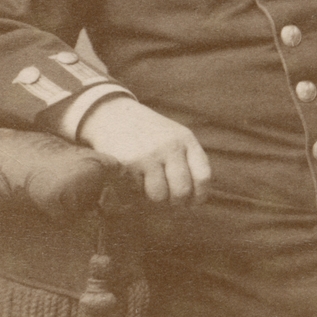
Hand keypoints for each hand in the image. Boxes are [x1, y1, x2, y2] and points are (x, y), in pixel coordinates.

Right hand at [79, 97, 211, 204]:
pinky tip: (132, 176)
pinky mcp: (129, 163)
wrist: (113, 114)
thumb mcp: (174, 137)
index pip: (203, 176)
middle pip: (181, 191)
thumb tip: (195, 200)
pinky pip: (137, 192)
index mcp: (186, 139)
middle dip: (175, 202)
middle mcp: (170, 146)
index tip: (191, 202)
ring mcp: (150, 155)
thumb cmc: (147, 133)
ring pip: (159, 196)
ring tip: (148, 186)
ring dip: (153, 198)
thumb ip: (187, 161)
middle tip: (167, 199)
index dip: (199, 196)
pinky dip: (134, 190)